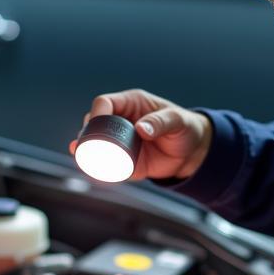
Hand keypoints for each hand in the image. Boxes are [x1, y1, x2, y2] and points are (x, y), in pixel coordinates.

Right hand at [69, 89, 212, 180]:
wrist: (192, 153)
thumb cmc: (185, 128)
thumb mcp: (177, 120)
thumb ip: (160, 122)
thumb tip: (141, 128)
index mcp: (131, 104)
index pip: (105, 103)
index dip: (97, 112)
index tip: (94, 122)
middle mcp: (121, 122)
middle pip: (94, 124)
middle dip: (87, 134)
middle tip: (84, 144)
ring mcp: (120, 142)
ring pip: (96, 145)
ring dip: (87, 152)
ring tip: (81, 157)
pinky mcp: (124, 162)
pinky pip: (108, 165)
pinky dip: (99, 169)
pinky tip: (93, 171)